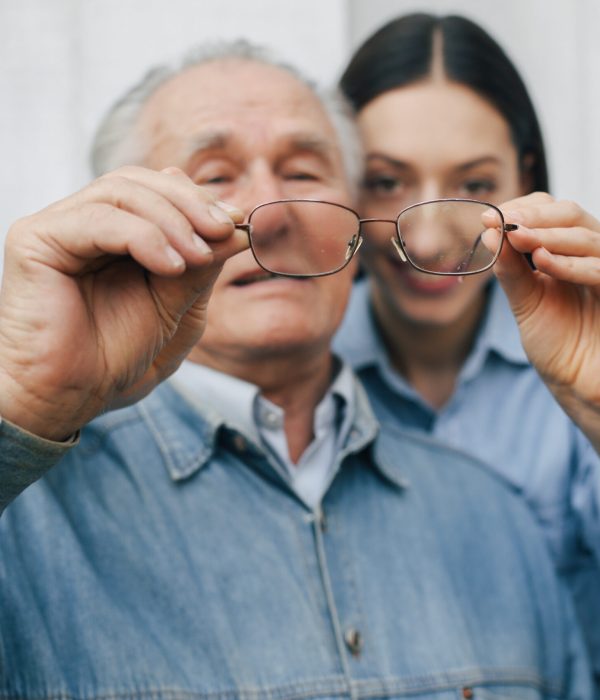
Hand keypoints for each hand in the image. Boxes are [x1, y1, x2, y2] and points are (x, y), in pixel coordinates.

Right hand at [0, 166, 248, 439]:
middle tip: (225, 228)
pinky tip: (171, 266)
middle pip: (139, 182)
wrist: (71, 396)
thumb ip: (199, 266)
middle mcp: (82, 223)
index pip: (155, 190)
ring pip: (121, 191)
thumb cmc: (115, 355)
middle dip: (190, 203)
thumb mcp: (173, 305)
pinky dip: (144, 236)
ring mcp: (58, 228)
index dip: (197, 199)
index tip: (237, 221)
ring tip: (201, 254)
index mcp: (112, 234)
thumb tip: (236, 228)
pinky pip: (99, 220)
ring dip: (173, 219)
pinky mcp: (36, 240)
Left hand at [483, 192, 599, 449]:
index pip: (552, 212)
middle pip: (572, 216)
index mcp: (568, 253)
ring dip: (549, 235)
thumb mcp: (526, 302)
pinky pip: (599, 270)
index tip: (489, 217)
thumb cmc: (557, 344)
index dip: (523, 209)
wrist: (579, 383)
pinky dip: (568, 264)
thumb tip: (490, 233)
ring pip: (587, 237)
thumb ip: (510, 269)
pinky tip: (541, 261)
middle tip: (503, 222)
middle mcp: (591, 256)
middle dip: (534, 216)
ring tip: (517, 237)